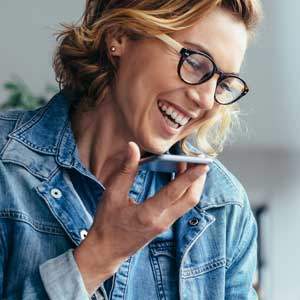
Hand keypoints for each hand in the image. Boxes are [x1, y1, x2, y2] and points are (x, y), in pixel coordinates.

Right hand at [74, 142, 208, 293]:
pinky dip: (184, 190)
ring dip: (193, 184)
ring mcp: (165, 224)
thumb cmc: (107, 223)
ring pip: (188, 203)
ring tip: (190, 165)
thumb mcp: (112, 194)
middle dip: (199, 179)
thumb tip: (133, 147)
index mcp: (148, 214)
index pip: (175, 192)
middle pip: (191, 199)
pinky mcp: (164, 225)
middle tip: (200, 160)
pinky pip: (181, 206)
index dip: (190, 176)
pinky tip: (179, 178)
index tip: (203, 164)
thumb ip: (126, 170)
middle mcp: (162, 221)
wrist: (106, 251)